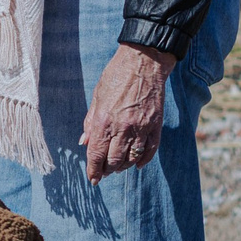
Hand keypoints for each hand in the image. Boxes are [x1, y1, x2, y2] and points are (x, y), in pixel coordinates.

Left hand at [80, 41, 175, 183]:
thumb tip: (84, 143)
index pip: (97, 155)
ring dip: (123, 166)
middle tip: (104, 172)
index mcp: (104, 120)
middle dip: (107, 170)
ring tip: (118, 166)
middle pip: (114, 161)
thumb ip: (90, 123)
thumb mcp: (97, 97)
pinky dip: (143, 160)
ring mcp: (141, 127)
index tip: (93, 179)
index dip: (93, 170)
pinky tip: (136, 163)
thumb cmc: (116, 76)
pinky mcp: (156, 125)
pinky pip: (150, 150)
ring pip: (132, 159)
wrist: (144, 61)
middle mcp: (123, 127)